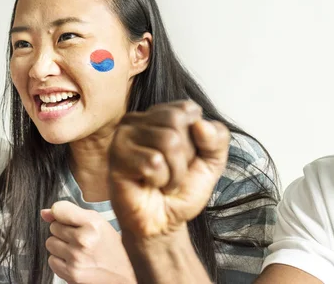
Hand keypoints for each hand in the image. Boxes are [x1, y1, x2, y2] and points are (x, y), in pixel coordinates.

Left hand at [41, 201, 135, 283]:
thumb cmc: (111, 247)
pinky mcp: (72, 274)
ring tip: (78, 249)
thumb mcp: (97, 223)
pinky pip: (52, 261)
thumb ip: (70, 213)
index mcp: (93, 223)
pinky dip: (61, 261)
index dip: (60, 213)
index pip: (59, 209)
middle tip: (80, 237)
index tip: (66, 217)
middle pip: (53, 227)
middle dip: (64, 231)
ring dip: (60, 246)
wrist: (124, 275)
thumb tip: (44, 213)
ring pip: (50, 243)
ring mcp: (77, 258)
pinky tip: (75, 261)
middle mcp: (84, 240)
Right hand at [109, 100, 229, 237]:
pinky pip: (153, 162)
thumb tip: (201, 124)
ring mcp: (123, 137)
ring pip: (167, 141)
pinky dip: (161, 180)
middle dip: (185, 155)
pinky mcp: (116, 157)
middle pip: (176, 121)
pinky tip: (149, 185)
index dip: (196, 139)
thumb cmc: (182, 190)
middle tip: (172, 172)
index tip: (184, 158)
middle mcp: (137, 120)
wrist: (164, 223)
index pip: (188, 109)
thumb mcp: (212, 162)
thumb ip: (217, 138)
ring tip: (162, 181)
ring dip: (174, 172)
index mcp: (159, 114)